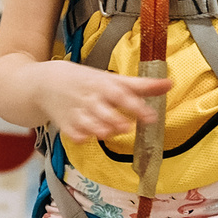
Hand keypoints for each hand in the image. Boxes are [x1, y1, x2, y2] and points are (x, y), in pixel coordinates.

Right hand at [29, 61, 175, 145]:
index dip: (136, 107)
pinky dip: (83, 137)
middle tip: (127, 126)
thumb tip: (170, 83)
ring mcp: (78, 114)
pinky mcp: (67, 127)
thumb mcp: (113, 80)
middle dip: (116, 121)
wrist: (46, 83)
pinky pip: (77, 136)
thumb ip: (142, 86)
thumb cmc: (86, 82)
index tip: (151, 116)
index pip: (122, 95)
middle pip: (106, 113)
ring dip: (102, 130)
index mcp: (104, 86)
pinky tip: (88, 136)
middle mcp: (91, 100)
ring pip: (92, 126)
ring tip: (109, 131)